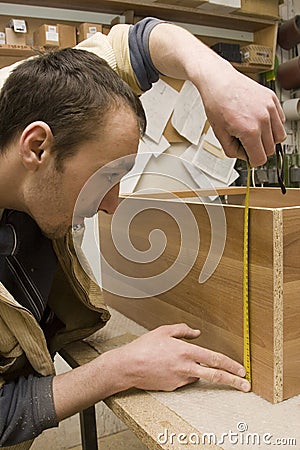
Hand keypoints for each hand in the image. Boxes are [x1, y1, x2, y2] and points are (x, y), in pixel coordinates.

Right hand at [119, 323, 250, 391]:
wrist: (128, 366)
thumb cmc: (144, 347)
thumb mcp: (164, 331)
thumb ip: (183, 330)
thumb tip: (196, 333)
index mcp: (185, 352)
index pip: (214, 359)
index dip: (230, 365)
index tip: (242, 370)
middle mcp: (185, 367)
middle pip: (215, 376)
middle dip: (233, 381)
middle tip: (245, 385)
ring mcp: (179, 380)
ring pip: (197, 376)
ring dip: (197, 371)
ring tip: (177, 361)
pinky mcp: (173, 387)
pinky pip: (184, 380)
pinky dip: (184, 374)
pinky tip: (170, 367)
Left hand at [194, 64, 285, 166]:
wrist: (219, 81)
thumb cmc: (216, 103)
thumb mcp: (219, 135)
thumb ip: (233, 151)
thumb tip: (245, 157)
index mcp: (249, 130)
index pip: (260, 159)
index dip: (252, 160)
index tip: (248, 156)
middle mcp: (263, 119)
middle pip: (270, 149)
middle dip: (258, 149)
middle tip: (246, 142)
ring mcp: (270, 108)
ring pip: (279, 136)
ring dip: (268, 139)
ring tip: (254, 132)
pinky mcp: (272, 99)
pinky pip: (281, 120)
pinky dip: (272, 124)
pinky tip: (258, 121)